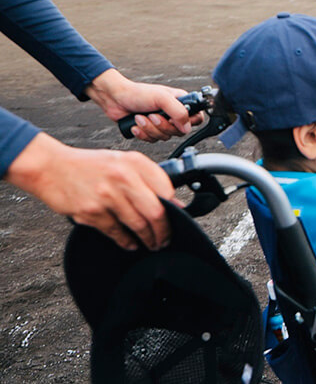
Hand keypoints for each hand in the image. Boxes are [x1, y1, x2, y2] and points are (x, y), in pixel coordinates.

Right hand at [5, 133, 179, 250]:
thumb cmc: (89, 165)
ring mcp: (106, 196)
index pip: (166, 189)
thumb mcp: (122, 161)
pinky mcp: (91, 212)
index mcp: (134, 162)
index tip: (177, 218)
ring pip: (138, 225)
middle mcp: (122, 177)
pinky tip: (131, 243)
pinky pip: (116, 233)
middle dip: (164, 231)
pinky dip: (127, 241)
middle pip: (155, 212)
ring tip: (152, 243)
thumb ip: (147, 177)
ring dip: (148, 239)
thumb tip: (171, 202)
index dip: (175, 208)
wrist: (50, 167)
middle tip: (166, 238)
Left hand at [84, 70, 201, 140]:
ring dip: (149, 129)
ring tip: (140, 117)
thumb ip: (179, 111)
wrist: (114, 98)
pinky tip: (136, 124)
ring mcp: (161, 123)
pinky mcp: (150, 130)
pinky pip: (152, 140)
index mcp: (180, 103)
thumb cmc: (137, 93)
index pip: (196, 118)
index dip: (187, 122)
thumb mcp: (162, 98)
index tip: (174, 119)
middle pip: (178, 131)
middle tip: (152, 116)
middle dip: (162, 126)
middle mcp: (172, 114)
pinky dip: (142, 134)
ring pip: (164, 137)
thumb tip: (187, 127)